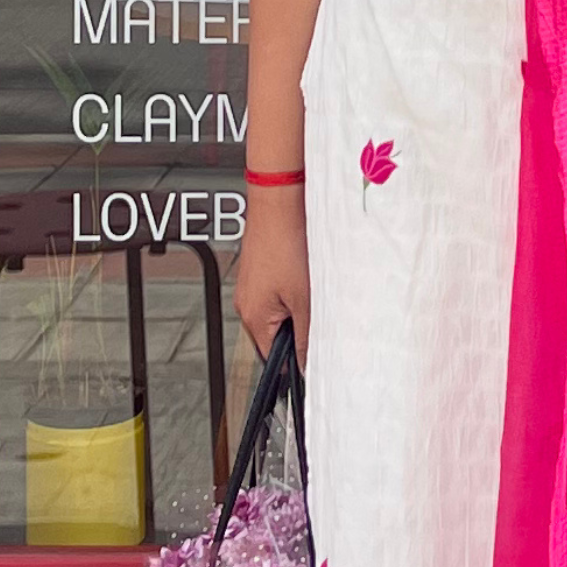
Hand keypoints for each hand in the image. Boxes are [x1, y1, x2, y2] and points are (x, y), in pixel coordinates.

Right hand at [234, 188, 309, 354]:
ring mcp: (251, 287)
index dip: (296, 363)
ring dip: (298, 310)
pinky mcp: (258, 272)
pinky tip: (305, 277)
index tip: (315, 362)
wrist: (278, 202)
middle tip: (319, 318)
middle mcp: (246, 304)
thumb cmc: (286, 244)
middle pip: (276, 336)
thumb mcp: (305, 298)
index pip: (273, 358)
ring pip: (279, 314)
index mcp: (253, 317)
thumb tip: (307, 363)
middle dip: (299, 333)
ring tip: (312, 291)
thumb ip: (307, 335)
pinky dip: (292, 292)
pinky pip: (276, 294)